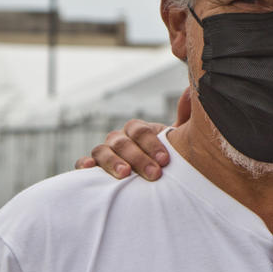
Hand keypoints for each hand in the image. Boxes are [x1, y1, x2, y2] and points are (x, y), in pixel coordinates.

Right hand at [74, 88, 189, 179]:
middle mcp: (119, 139)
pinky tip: (90, 168)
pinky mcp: (93, 167)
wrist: (152, 179)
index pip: (140, 131)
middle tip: (154, 174)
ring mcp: (105, 152)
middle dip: (139, 158)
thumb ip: (184, 119)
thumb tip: (189, 92)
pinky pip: (83, 162)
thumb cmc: (163, 160)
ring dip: (113, 161)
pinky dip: (84, 164)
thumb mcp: (176, 142)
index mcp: (138, 131)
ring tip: (125, 174)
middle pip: (123, 143)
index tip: (165, 160)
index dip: (152, 144)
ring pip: (102, 151)